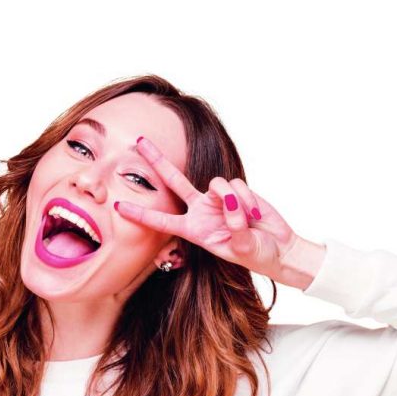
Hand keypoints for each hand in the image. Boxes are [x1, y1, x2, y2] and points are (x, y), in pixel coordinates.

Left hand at [114, 135, 300, 283]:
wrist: (279, 248)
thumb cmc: (258, 255)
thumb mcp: (243, 248)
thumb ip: (235, 226)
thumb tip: (228, 201)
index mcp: (194, 231)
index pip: (162, 222)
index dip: (140, 215)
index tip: (117, 207)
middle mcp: (200, 212)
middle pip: (174, 181)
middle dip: (157, 160)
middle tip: (140, 141)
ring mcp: (217, 199)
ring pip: (217, 184)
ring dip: (235, 202)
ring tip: (248, 219)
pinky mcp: (236, 190)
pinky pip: (236, 185)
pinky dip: (247, 199)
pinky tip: (255, 213)